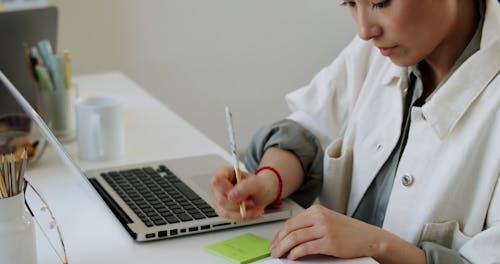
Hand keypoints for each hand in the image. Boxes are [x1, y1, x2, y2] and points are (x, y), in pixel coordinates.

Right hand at [210, 166, 277, 220]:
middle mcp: (219, 186)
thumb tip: (231, 196)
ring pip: (224, 212)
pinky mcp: (223, 210)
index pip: (217, 180)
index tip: (241, 196)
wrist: (264, 193)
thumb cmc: (260, 184)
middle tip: (252, 203)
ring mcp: (219, 199)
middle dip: (238, 205)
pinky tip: (252, 213)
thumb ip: (245, 187)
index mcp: (225, 172)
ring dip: (242, 213)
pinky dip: (243, 217)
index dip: (227, 189)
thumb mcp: (258, 183)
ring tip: (256, 209)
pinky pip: (230, 218)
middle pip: (220, 199)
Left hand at [270, 204, 385, 259]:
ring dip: (284, 248)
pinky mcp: (329, 242)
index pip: (291, 221)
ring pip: (295, 238)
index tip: (275, 242)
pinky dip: (295, 253)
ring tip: (279, 255)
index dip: (279, 233)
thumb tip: (290, 236)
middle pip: (290, 229)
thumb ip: (311, 225)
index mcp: (317, 210)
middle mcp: (319, 217)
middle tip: (273, 250)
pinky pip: (306, 248)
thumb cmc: (349, 232)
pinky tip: (292, 257)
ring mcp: (325, 229)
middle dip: (279, 241)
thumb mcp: (328, 221)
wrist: (369, 237)